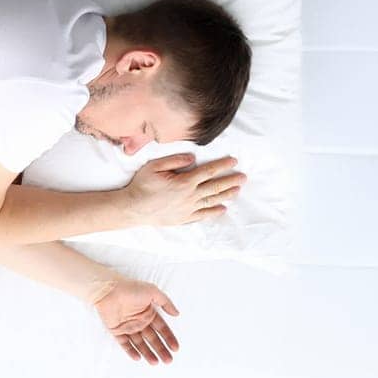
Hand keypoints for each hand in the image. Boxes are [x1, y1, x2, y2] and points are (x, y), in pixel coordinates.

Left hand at [92, 279, 180, 364]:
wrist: (108, 290)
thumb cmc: (129, 288)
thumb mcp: (152, 291)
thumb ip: (166, 302)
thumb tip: (177, 313)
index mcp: (148, 312)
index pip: (161, 328)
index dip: (169, 338)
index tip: (175, 348)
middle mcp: (139, 321)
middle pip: (152, 339)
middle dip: (161, 349)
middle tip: (169, 360)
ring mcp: (127, 326)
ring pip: (140, 343)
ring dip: (148, 353)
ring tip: (156, 362)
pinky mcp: (116, 330)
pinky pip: (124, 343)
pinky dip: (131, 350)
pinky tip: (138, 358)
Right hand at [121, 153, 245, 227]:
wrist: (133, 208)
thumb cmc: (141, 185)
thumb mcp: (154, 166)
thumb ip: (174, 160)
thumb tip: (192, 158)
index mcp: (184, 182)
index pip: (208, 171)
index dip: (222, 165)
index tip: (234, 161)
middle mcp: (190, 196)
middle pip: (215, 187)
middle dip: (230, 181)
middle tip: (243, 177)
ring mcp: (188, 209)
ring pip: (212, 201)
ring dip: (226, 195)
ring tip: (237, 190)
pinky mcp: (184, 218)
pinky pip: (203, 215)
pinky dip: (214, 212)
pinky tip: (222, 209)